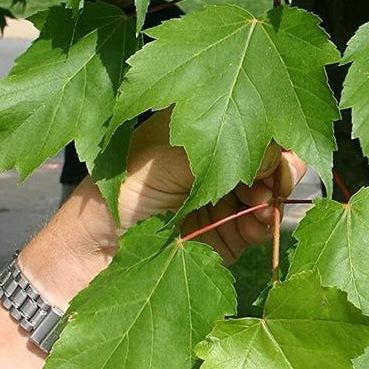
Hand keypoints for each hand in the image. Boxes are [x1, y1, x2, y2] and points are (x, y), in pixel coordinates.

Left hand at [116, 107, 306, 263]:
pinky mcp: (228, 234)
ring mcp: (222, 195)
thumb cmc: (115, 194)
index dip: (268, 125)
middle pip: (267, 152)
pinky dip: (267, 222)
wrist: (89, 257)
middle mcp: (212, 156)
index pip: (247, 112)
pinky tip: (262, 220)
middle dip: (279, 163)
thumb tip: (274, 152)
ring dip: (275, 194)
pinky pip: (261, 225)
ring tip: (265, 203)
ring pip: (272, 188)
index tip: (276, 141)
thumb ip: (220, 149)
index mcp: (195, 124)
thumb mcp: (165, 161)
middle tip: (277, 178)